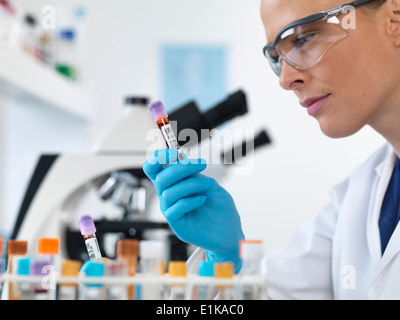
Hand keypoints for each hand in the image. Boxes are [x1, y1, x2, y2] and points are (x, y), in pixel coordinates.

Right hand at [143, 148, 244, 272]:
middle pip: (161, 178)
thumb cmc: (219, 208)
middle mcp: (168, 196)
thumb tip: (182, 160)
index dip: (157, 158)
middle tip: (202, 164)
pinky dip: (190, 201)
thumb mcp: (209, 185)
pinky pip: (175, 209)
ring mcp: (171, 210)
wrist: (229, 231)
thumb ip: (195, 174)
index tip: (174, 153)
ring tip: (210, 185)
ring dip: (192, 184)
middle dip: (182, 168)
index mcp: (173, 183)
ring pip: (169, 193)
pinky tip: (203, 199)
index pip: (153, 168)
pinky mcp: (177, 224)